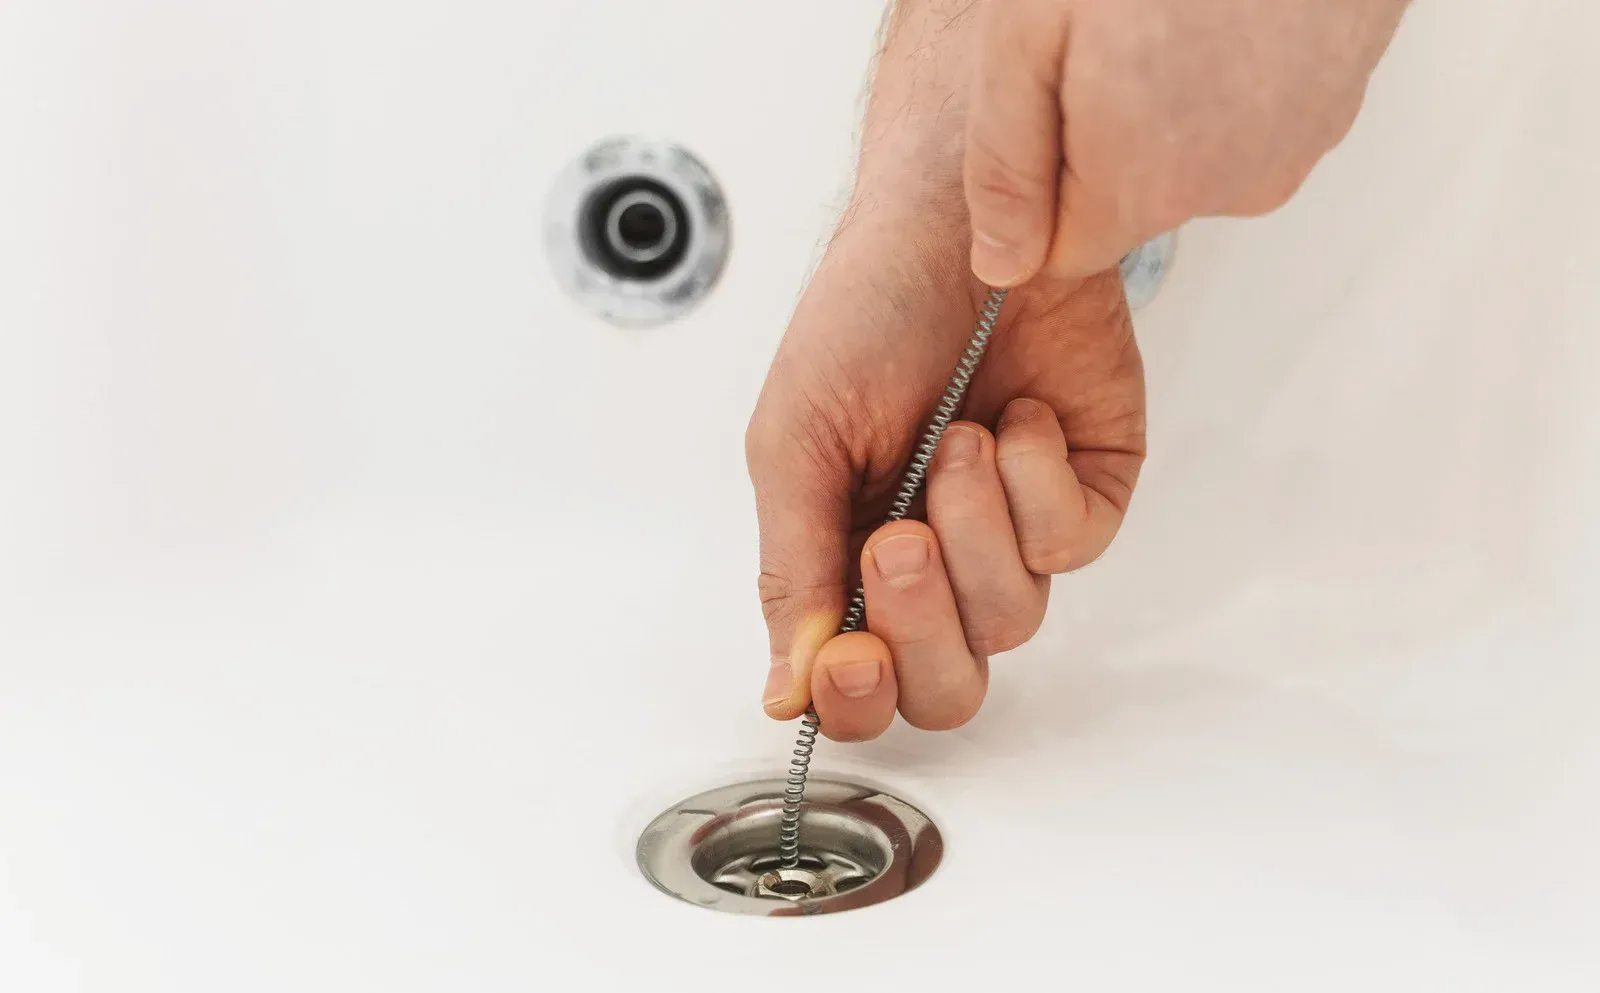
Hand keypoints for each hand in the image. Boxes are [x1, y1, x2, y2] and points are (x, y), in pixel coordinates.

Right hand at [747, 204, 1142, 739]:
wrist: (961, 217)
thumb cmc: (865, 312)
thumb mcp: (795, 439)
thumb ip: (792, 567)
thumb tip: (786, 690)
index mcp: (849, 555)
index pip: (860, 684)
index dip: (858, 697)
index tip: (848, 657)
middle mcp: (936, 560)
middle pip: (947, 686)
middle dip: (922, 625)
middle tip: (900, 540)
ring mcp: (1014, 533)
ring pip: (1009, 617)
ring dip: (975, 528)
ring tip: (958, 437)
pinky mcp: (1086, 494)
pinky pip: (1071, 546)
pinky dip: (1036, 485)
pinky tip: (1018, 418)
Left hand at [964, 0, 1410, 283]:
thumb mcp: (1027, 38)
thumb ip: (1006, 164)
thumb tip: (1002, 263)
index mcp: (1143, 187)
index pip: (1064, 252)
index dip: (1041, 181)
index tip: (1046, 100)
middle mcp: (1228, 188)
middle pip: (1131, 205)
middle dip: (1103, 139)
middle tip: (1107, 36)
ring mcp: (1294, 146)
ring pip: (1195, 161)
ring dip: (1169, 105)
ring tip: (1168, 13)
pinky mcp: (1337, 104)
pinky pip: (1254, 120)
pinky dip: (1231, 76)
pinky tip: (1220, 12)